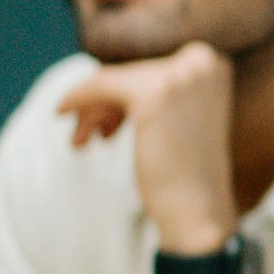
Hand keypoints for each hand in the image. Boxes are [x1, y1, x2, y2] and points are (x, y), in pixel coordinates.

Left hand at [58, 43, 237, 250]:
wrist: (198, 212)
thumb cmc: (186, 174)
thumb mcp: (182, 118)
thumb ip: (158, 88)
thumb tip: (105, 70)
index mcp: (212, 63)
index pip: (150, 66)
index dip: (124, 93)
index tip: (108, 120)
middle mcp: (201, 61)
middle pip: (131, 72)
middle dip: (105, 104)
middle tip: (91, 135)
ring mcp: (179, 75)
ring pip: (113, 79)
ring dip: (92, 109)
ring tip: (81, 140)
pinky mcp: (153, 93)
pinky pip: (100, 85)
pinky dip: (77, 98)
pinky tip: (61, 113)